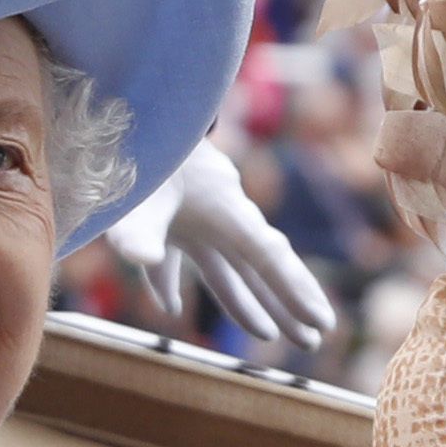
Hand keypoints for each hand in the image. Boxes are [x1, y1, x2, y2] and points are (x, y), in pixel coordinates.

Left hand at [104, 140, 337, 347]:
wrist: (124, 107)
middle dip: (287, 304)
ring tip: (269, 335)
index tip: (320, 321)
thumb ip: (139, 232)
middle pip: (260, 267)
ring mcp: (192, 216)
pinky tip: (167, 306)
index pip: (268, 256)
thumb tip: (141, 260)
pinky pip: (177, 256)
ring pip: (227, 267)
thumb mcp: (138, 194)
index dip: (294, 290)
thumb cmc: (138, 147)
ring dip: (246, 301)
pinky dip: (171, 281)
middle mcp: (218, 215)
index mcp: (224, 208)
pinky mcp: (166, 215)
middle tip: (315, 339)